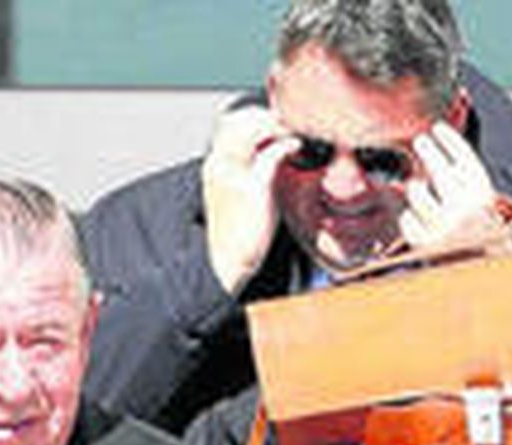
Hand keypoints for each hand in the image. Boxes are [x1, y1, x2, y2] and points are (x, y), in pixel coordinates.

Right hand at [201, 104, 298, 296]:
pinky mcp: (251, 186)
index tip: (277, 122)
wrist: (229, 262)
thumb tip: (275, 150)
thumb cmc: (239, 231)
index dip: (256, 116)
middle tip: (290, 123)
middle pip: (242, 118)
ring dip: (278, 125)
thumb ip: (251, 167)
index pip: (231, 122)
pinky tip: (296, 148)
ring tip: (294, 133)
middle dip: (268, 116)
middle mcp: (220, 163)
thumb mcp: (239, 192)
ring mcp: (234, 172)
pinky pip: (272, 154)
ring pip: (254, 128)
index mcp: (214, 164)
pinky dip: (287, 146)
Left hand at [401, 121, 506, 251]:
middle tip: (421, 142)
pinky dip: (410, 217)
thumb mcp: (478, 202)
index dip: (449, 140)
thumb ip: (462, 180)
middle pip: (438, 168)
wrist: (481, 270)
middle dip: (427, 151)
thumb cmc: (477, 233)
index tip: (438, 128)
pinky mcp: (425, 241)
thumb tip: (436, 148)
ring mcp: (443, 223)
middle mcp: (465, 205)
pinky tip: (419, 220)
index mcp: (483, 194)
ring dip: (416, 189)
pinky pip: (407, 218)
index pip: (464, 156)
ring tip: (422, 191)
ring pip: (417, 191)